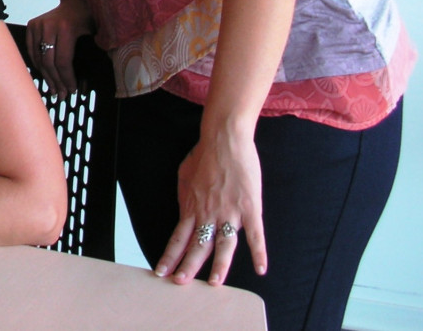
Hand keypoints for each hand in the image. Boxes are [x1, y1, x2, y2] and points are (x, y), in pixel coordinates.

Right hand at [27, 1, 93, 95]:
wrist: (75, 1)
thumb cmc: (88, 19)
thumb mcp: (94, 34)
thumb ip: (91, 54)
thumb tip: (86, 84)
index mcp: (66, 28)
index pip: (63, 61)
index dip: (67, 79)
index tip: (72, 90)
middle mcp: (49, 26)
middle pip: (49, 62)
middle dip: (56, 81)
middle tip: (62, 95)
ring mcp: (38, 25)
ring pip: (39, 58)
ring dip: (46, 76)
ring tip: (54, 89)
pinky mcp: (31, 25)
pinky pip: (32, 50)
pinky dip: (37, 64)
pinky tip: (45, 75)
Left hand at [155, 129, 265, 285]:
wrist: (224, 139)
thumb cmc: (204, 154)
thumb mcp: (184, 175)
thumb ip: (184, 197)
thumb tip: (184, 211)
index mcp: (191, 206)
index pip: (178, 237)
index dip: (170, 256)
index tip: (161, 271)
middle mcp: (208, 213)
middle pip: (197, 246)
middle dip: (188, 267)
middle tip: (180, 284)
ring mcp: (229, 212)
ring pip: (223, 245)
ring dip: (219, 266)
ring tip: (214, 283)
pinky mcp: (250, 208)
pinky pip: (255, 235)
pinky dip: (259, 253)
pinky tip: (261, 268)